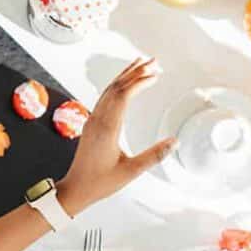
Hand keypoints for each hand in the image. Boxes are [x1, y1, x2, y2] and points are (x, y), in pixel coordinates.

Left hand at [56, 58, 172, 214]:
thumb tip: (174, 142)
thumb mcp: (131, 171)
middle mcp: (97, 119)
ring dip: (125, 76)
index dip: (139, 82)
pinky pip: (104, 97)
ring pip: (109, 90)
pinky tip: (125, 84)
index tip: (156, 74)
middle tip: (154, 61)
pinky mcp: (91, 124)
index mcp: (107, 128)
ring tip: (141, 64)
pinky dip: (117, 86)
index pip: (123, 96)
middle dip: (135, 72)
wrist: (76, 188)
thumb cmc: (100, 182)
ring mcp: (92, 120)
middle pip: (116, 87)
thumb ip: (154, 156)